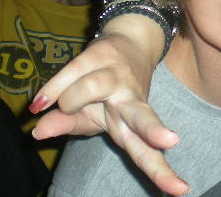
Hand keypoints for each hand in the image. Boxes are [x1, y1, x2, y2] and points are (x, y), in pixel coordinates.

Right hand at [30, 23, 187, 195]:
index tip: (181, 189)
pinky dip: (53, 88)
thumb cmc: (110, 90)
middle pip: (142, 117)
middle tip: (170, 140)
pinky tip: (42, 99)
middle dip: (153, 130)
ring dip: (68, 99)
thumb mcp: (90, 116)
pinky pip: (71, 73)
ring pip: (89, 89)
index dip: (161, 172)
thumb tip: (39, 130)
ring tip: (59, 102)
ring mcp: (120, 75)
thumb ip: (69, 125)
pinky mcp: (105, 53)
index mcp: (131, 124)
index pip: (147, 152)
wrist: (130, 40)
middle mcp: (131, 100)